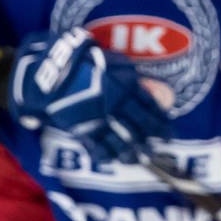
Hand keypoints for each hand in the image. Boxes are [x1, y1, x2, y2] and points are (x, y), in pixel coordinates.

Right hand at [8, 27, 170, 162]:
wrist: (54, 71)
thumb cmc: (84, 61)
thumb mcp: (115, 62)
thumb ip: (136, 79)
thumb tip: (160, 93)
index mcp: (126, 86)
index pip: (149, 107)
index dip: (160, 122)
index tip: (167, 131)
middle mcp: (116, 105)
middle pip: (138, 127)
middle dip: (149, 140)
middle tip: (157, 151)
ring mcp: (99, 119)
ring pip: (120, 141)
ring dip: (130, 152)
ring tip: (137, 159)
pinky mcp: (82, 128)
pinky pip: (98, 145)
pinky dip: (106, 154)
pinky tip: (113, 160)